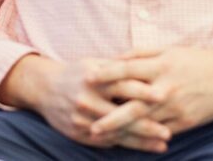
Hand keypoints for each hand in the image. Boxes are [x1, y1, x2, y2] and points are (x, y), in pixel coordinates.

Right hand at [0, 55, 170, 151]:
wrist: (44, 88)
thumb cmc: (78, 73)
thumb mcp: (95, 64)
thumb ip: (119, 68)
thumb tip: (150, 67)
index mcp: (95, 77)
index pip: (123, 84)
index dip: (143, 91)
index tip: (164, 96)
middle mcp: (87, 99)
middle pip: (121, 114)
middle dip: (146, 124)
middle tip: (168, 132)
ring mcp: (82, 118)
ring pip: (116, 132)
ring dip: (140, 141)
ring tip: (162, 144)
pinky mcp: (78, 133)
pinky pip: (105, 142)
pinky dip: (126, 145)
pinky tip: (143, 148)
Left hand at [87, 45, 212, 141]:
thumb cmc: (196, 59)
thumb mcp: (169, 50)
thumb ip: (141, 54)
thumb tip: (115, 58)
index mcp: (161, 66)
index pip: (129, 69)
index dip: (107, 73)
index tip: (88, 78)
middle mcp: (167, 88)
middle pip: (133, 104)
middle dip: (110, 116)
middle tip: (88, 123)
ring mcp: (176, 108)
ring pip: (145, 123)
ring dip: (122, 132)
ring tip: (101, 137)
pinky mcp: (185, 123)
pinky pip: (160, 133)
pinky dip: (143, 139)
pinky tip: (128, 143)